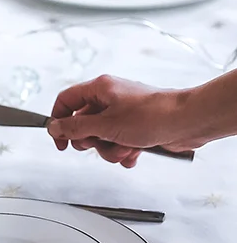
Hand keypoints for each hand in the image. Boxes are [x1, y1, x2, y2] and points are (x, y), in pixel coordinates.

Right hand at [46, 75, 193, 166]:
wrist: (188, 122)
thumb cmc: (152, 116)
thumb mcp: (105, 125)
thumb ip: (75, 128)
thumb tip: (54, 128)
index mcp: (100, 89)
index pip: (66, 101)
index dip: (59, 121)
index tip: (60, 141)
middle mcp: (110, 98)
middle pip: (83, 123)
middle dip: (90, 141)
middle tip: (97, 144)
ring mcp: (123, 113)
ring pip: (101, 137)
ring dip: (110, 149)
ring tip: (124, 148)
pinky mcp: (136, 127)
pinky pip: (118, 142)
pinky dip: (123, 151)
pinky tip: (134, 153)